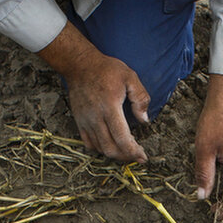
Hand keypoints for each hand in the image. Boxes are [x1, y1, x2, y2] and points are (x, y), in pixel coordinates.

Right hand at [37, 23, 148, 162]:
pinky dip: (101, 149)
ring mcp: (85, 121)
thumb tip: (144, 120)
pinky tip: (111, 145)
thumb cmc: (106, 69)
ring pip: (100, 149)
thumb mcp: (130, 77)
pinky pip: (89, 143)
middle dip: (126, 157)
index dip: (133, 152)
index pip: (121, 139)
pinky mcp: (79, 122)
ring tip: (126, 150)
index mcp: (110, 107)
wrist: (80, 65)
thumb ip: (141, 98)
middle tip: (137, 155)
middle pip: (110, 149)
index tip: (143, 157)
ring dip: (115, 154)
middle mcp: (96, 118)